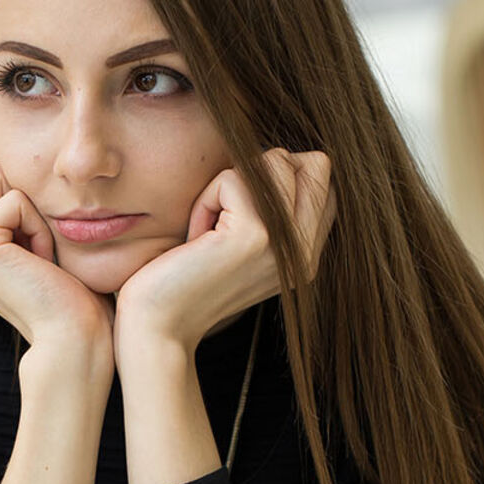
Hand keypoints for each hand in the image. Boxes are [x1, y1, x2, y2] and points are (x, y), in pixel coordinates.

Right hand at [0, 149, 110, 348]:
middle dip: (15, 191)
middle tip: (35, 244)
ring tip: (39, 252)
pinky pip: (13, 199)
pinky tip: (42, 260)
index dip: (4, 183)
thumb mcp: (31, 235)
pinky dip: (38, 224)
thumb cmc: (68, 289)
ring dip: (30, 209)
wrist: (74, 334)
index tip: (32, 226)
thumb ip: (4, 202)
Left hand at [114, 148, 335, 351]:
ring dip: (233, 183)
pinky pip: (233, 178)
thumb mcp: (243, 243)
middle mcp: (307, 253)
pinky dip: (207, 199)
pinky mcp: (255, 236)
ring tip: (212, 226)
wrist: (159, 326)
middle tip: (228, 214)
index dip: (281, 177)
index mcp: (308, 255)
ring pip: (276, 161)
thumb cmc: (187, 279)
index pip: (324, 181)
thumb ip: (274, 210)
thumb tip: (282, 157)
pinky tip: (197, 237)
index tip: (242, 212)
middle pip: (314, 162)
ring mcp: (286, 244)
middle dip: (261, 173)